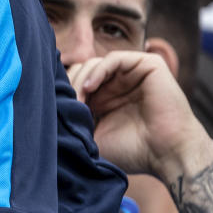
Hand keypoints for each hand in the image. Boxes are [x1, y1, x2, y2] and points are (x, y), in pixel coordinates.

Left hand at [67, 51, 212, 180]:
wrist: (167, 155)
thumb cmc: (133, 152)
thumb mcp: (93, 137)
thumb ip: (74, 122)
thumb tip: (44, 111)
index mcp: (104, 98)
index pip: (74, 82)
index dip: (63, 92)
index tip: (54, 108)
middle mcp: (117, 83)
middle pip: (81, 70)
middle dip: (69, 86)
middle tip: (66, 106)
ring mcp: (132, 73)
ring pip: (94, 63)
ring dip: (81, 80)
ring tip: (78, 102)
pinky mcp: (148, 65)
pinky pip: (115, 58)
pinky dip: (99, 70)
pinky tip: (89, 87)